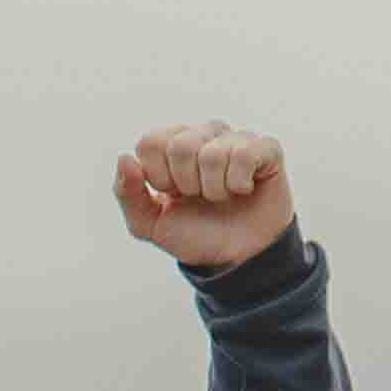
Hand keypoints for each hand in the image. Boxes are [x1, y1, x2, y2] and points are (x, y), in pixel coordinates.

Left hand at [113, 121, 290, 270]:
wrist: (234, 255)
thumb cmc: (192, 234)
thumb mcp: (148, 223)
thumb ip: (127, 193)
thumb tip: (124, 158)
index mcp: (170, 147)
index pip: (150, 141)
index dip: (158, 176)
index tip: (170, 193)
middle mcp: (203, 135)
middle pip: (180, 145)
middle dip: (186, 183)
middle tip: (198, 196)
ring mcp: (235, 139)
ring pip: (213, 153)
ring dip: (214, 188)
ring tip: (221, 196)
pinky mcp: (266, 149)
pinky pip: (245, 154)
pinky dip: (239, 182)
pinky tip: (243, 189)